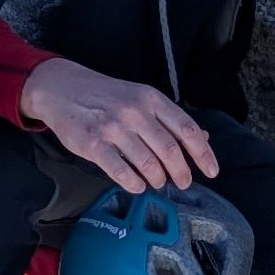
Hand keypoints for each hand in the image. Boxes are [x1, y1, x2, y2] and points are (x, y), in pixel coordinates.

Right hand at [19, 58, 219, 192]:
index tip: (211, 171)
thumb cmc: (106, 95)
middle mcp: (135, 111)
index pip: (186, 128)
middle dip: (182, 172)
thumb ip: (169, 118)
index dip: (203, 153)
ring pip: (148, 163)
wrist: (62, 88)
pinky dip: (134, 183)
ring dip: (158, 179)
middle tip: (183, 182)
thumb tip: (201, 138)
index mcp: (151, 99)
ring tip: (157, 182)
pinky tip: (137, 185)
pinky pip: (120, 171)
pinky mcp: (93, 143)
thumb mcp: (140, 97)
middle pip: (170, 149)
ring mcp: (113, 127)